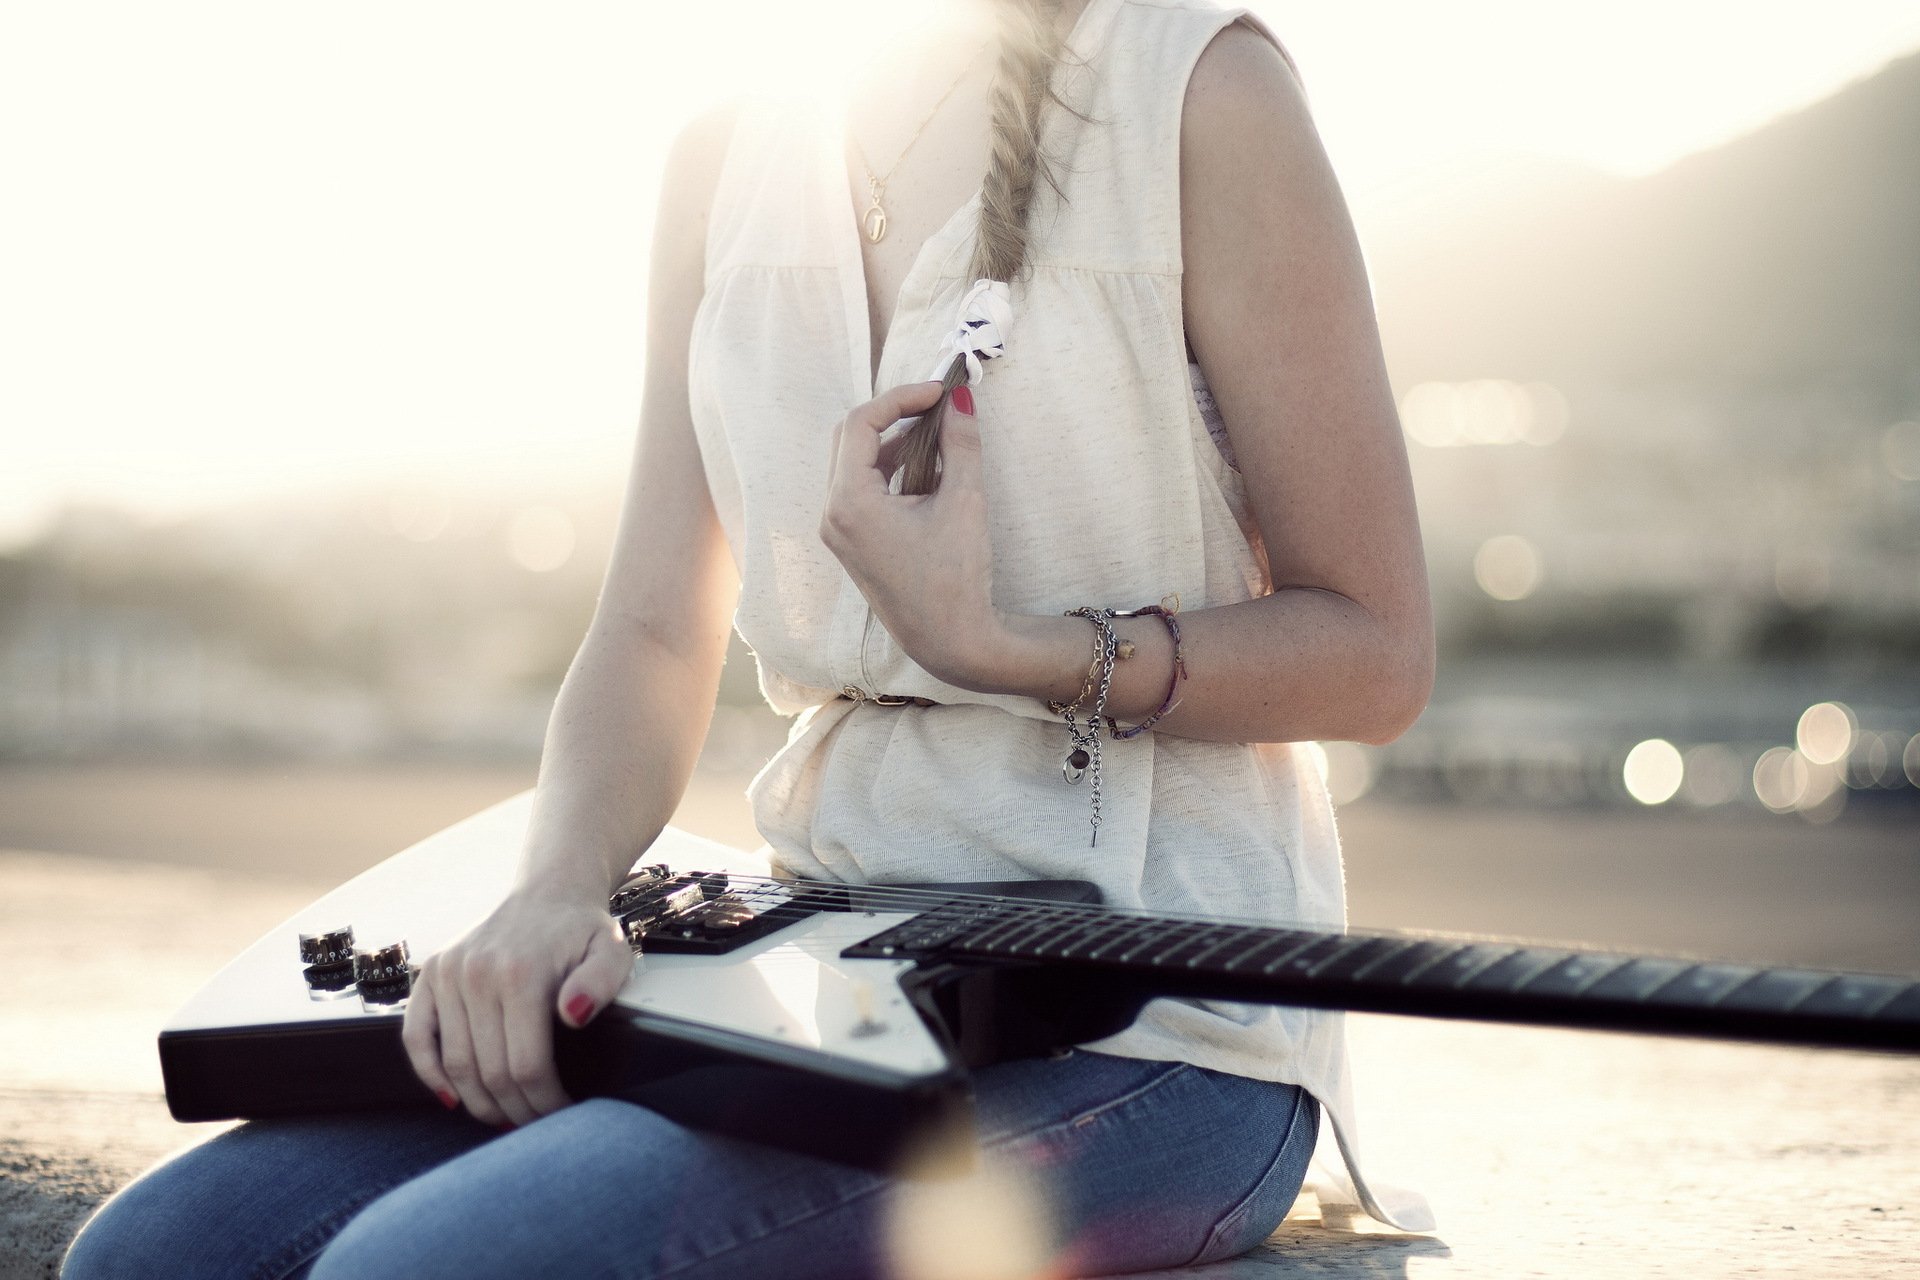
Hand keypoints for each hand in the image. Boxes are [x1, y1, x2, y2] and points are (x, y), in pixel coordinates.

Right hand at [401, 887, 631, 1125]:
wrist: (549, 892)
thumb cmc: (581, 929)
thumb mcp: (611, 949)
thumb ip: (602, 982)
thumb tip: (574, 1014)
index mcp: (520, 973)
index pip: (526, 1065)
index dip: (544, 1101)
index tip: (562, 1114)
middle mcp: (476, 973)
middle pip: (490, 1072)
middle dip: (516, 1110)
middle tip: (536, 1124)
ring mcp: (448, 974)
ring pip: (455, 1064)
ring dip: (479, 1102)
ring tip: (505, 1117)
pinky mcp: (430, 974)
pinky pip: (416, 1036)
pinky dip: (429, 1074)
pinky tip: (452, 1097)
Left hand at [819, 381, 1009, 690]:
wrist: (950, 640)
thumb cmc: (956, 577)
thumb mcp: (964, 502)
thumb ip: (960, 444)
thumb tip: (960, 399)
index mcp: (849, 502)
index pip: (862, 423)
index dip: (901, 397)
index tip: (940, 390)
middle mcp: (832, 513)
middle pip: (851, 437)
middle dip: (893, 413)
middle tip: (937, 403)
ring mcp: (838, 529)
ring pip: (856, 461)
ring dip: (893, 440)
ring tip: (939, 432)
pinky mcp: (851, 541)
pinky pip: (862, 487)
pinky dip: (890, 467)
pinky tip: (928, 467)